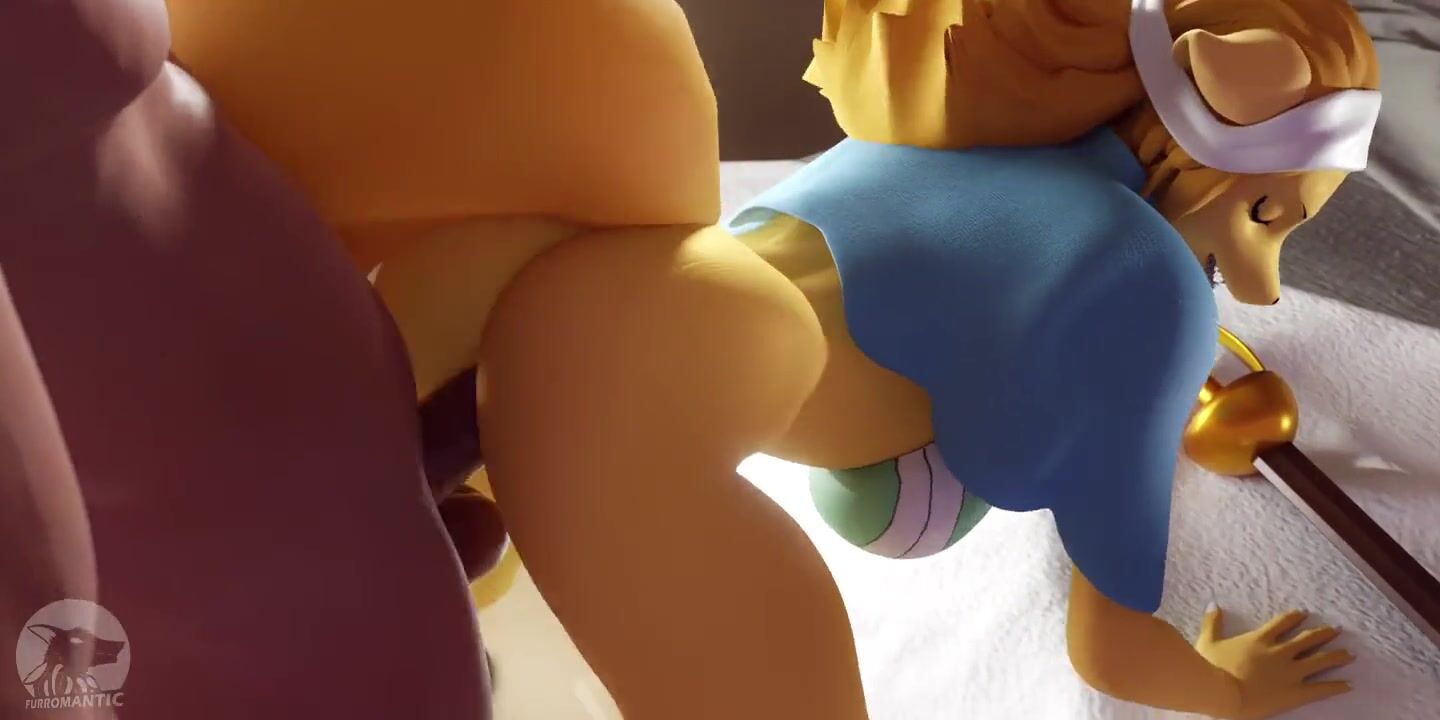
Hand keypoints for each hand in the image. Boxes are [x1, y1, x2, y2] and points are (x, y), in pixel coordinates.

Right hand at [1195, 606, 1353, 719]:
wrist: (1224, 694)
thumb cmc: (1213, 668)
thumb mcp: (1208, 641)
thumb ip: (1212, 623)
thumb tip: (1213, 603)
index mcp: (1260, 639)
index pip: (1283, 623)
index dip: (1295, 616)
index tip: (1306, 613)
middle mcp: (1280, 652)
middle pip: (1307, 639)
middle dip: (1324, 634)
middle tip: (1338, 630)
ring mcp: (1291, 672)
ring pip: (1320, 660)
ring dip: (1337, 656)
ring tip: (1351, 654)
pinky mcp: (1296, 693)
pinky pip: (1321, 688)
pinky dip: (1337, 686)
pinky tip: (1350, 685)